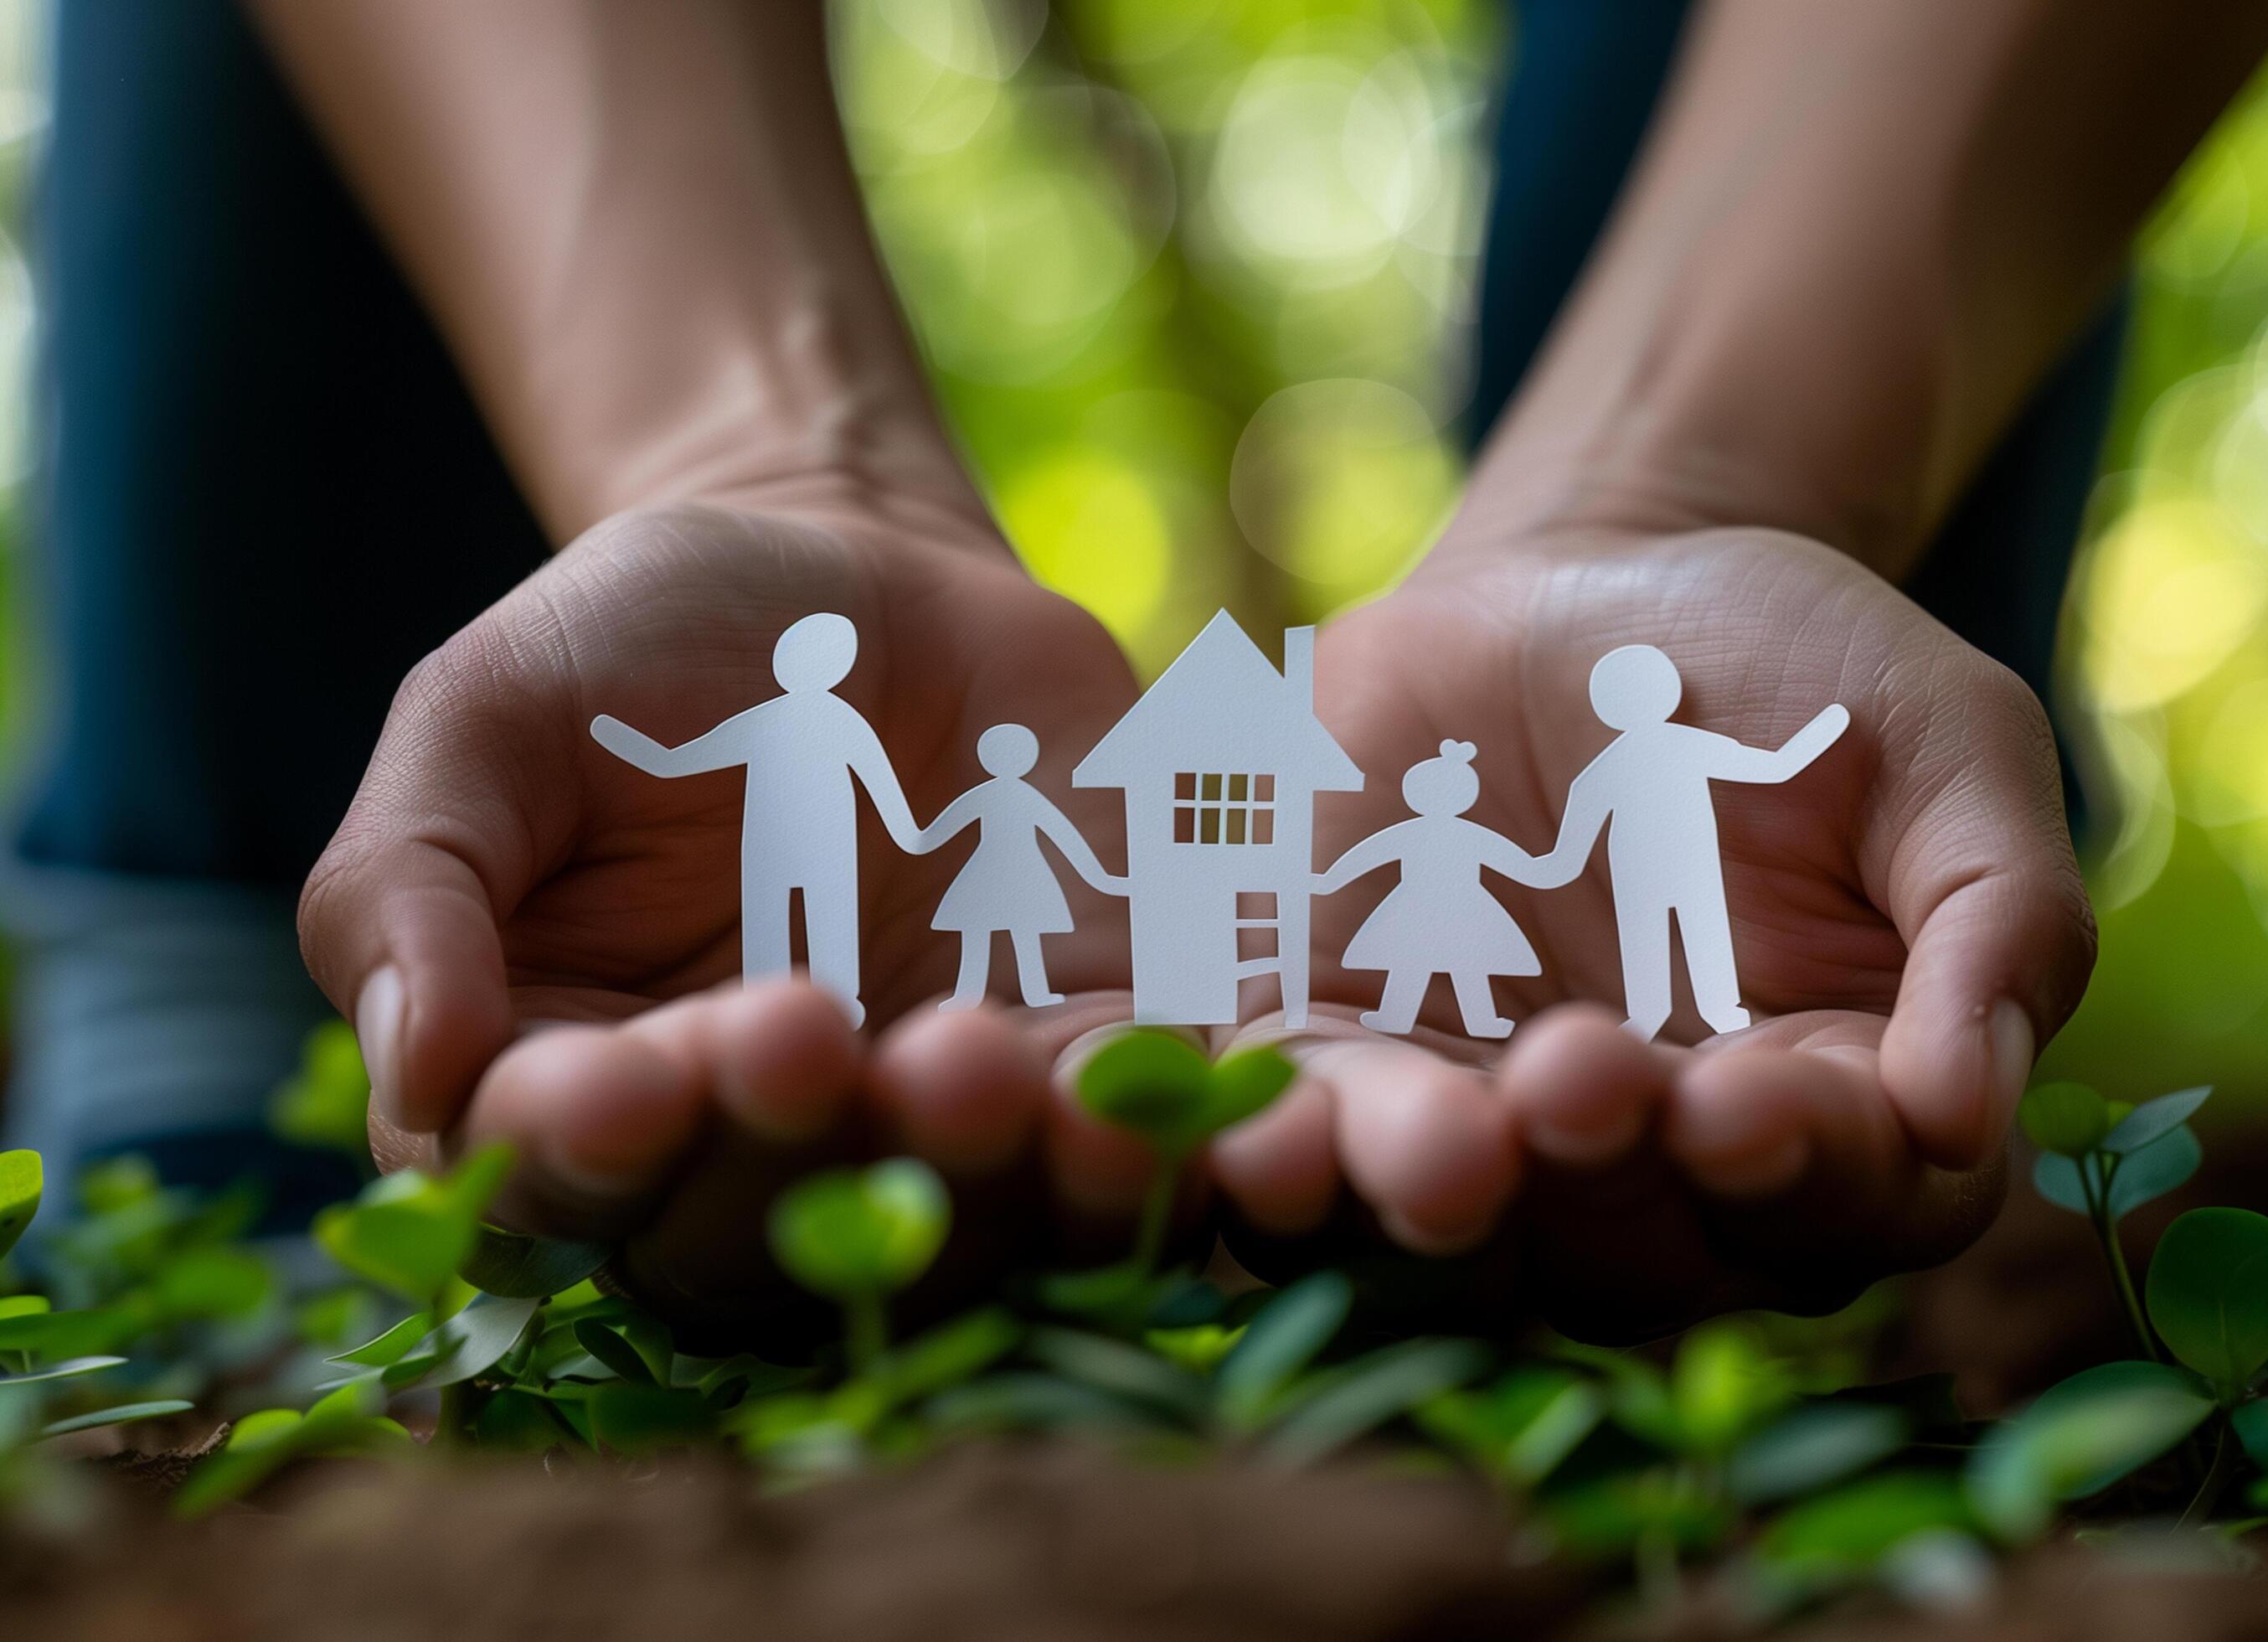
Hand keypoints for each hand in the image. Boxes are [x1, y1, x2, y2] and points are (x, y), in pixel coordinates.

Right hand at [301, 494, 1149, 1331]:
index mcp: (584, 1093)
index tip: (636, 1070)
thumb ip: (412, 881)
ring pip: (969, 1216)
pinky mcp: (1097, 1069)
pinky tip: (1231, 1112)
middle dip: (801, 1156)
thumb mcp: (493, 717)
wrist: (860, 580)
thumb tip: (411, 1076)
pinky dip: (1189, 1144)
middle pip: (771, 1230)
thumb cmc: (645, 652)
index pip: (569, 1172)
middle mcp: (763, 1157)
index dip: (599, 1143)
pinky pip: (1144, 1142)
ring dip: (995, 1172)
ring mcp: (939, 1130)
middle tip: (830, 1040)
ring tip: (1000, 1075)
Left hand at [1207, 526, 2093, 1339]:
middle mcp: (1666, 1173)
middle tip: (1580, 1078)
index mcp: (1842, 1113)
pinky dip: (1284, 1166)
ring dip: (1444, 1209)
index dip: (1803, 1168)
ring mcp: (1497, 1136)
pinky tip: (1259, 1149)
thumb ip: (1991, 918)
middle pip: (1649, 1251)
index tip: (1744, 1102)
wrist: (1591, 590)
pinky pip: (1308, 1148)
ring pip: (1473, 1238)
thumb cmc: (1801, 676)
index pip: (1849, 1198)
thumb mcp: (1943, 750)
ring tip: (1437, 1150)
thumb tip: (1964, 1112)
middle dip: (1611, 1181)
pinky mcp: (1344, 1063)